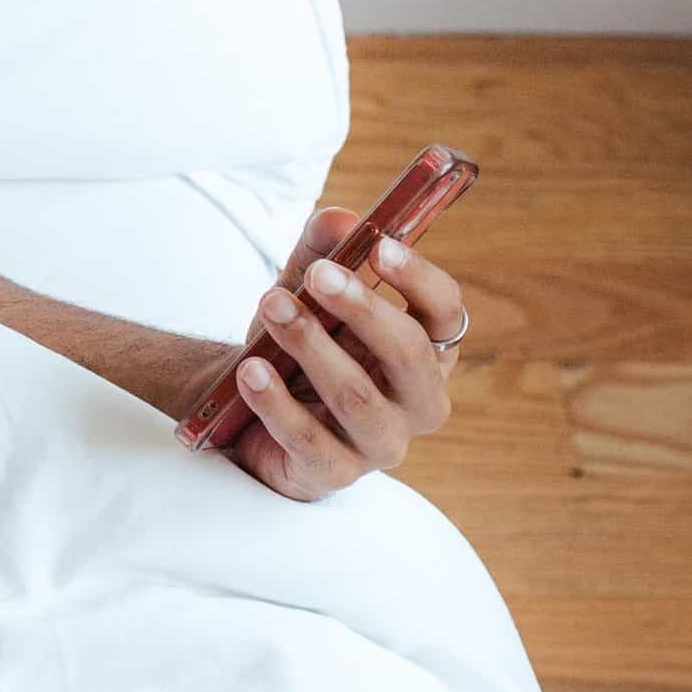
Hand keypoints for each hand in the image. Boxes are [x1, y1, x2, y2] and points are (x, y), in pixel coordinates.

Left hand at [225, 206, 466, 502]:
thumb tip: (340, 218)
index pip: (446, 314)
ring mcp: (378, 444)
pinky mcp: (332, 473)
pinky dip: (276, 402)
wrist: (244, 406)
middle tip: (316, 276)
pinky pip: (309, 440)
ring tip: (270, 306)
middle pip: (409, 355)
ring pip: (357, 398)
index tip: (381, 246)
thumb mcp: (303, 290)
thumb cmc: (296, 344)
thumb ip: (320, 251)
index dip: (420, 280)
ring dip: (311, 346)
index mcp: (425, 351)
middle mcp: (416, 401)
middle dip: (362, 310)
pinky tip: (249, 371)